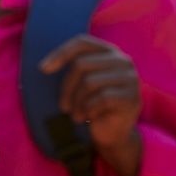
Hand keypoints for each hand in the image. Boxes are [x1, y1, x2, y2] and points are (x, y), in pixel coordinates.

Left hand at [39, 35, 143, 175]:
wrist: (113, 133)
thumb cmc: (93, 105)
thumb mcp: (82, 83)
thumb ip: (72, 68)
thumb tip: (44, 66)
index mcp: (109, 52)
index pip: (82, 42)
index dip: (61, 53)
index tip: (43, 69)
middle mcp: (123, 61)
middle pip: (81, 64)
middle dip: (66, 88)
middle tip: (63, 106)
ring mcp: (130, 78)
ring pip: (90, 82)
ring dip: (77, 102)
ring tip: (75, 114)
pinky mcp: (132, 96)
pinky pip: (101, 98)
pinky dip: (89, 109)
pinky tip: (88, 117)